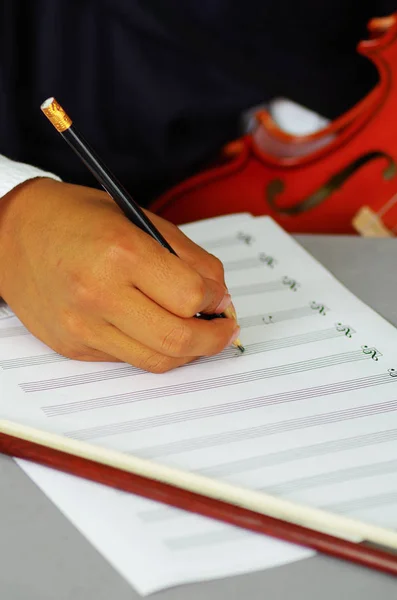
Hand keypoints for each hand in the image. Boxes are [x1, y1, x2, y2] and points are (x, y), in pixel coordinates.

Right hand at [0, 178, 238, 371]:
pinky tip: (154, 329)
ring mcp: (83, 326)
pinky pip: (128, 359)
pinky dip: (151, 348)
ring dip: (188, 351)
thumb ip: (188, 257)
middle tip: (224, 330)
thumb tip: (220, 295)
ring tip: (197, 334)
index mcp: (121, 252)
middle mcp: (99, 294)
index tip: (221, 298)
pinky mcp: (74, 346)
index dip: (217, 300)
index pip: (191, 296)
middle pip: (178, 339)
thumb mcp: (140, 219)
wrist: (13, 236)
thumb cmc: (79, 219)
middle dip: (214, 339)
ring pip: (155, 360)